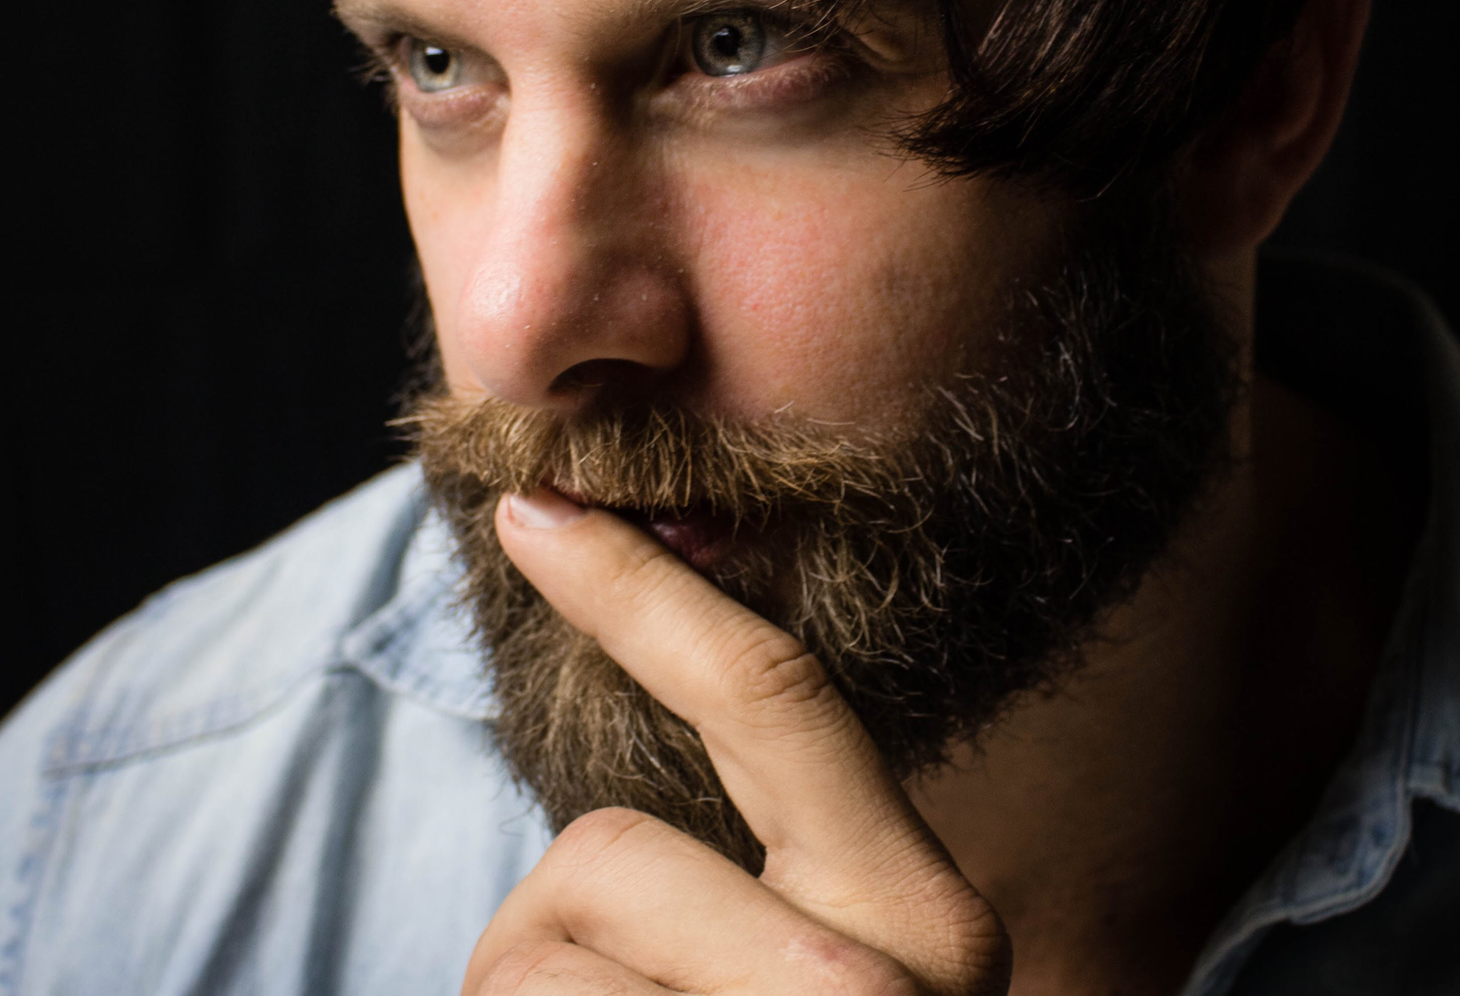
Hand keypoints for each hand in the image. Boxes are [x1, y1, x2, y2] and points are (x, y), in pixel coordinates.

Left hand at [462, 488, 1010, 994]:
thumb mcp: (783, 968)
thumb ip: (725, 860)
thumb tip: (595, 673)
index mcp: (925, 915)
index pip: (772, 694)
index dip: (635, 590)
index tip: (534, 510)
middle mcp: (890, 984)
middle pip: (605, 854)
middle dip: (548, 929)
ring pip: (537, 955)